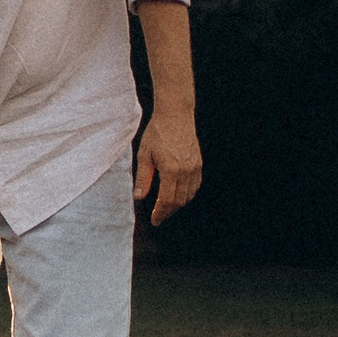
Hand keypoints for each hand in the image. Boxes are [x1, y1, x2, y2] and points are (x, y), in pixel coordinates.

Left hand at [134, 109, 203, 224]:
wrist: (175, 115)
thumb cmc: (158, 132)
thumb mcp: (144, 155)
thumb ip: (143, 178)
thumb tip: (139, 197)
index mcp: (171, 171)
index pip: (166, 200)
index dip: (160, 213)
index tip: (155, 220)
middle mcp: (185, 171)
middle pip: (179, 201)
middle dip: (168, 212)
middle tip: (159, 216)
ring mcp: (194, 167)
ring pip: (188, 195)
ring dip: (178, 204)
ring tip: (167, 207)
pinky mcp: (198, 163)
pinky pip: (195, 185)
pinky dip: (187, 194)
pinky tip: (179, 194)